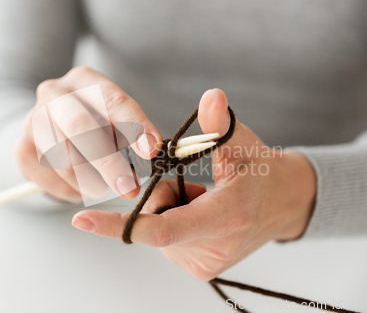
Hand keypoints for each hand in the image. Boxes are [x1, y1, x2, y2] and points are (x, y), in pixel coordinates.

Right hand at [15, 66, 162, 201]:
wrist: (49, 124)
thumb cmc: (95, 122)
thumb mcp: (115, 117)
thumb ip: (131, 131)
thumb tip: (151, 150)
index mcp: (83, 79)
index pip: (111, 99)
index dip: (133, 125)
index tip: (151, 150)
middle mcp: (53, 94)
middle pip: (80, 126)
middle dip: (108, 162)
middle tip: (129, 188)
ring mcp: (32, 121)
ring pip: (65, 160)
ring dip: (92, 182)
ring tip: (106, 188)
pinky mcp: (21, 150)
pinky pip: (53, 179)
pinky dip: (74, 191)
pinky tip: (82, 186)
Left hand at [71, 88, 316, 279]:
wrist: (284, 205)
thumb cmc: (262, 171)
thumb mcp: (243, 143)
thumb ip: (219, 124)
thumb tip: (211, 96)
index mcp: (227, 216)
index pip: (162, 228)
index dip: (120, 225)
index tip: (82, 219)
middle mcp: (213, 249)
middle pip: (156, 222)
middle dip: (160, 197)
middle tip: (193, 183)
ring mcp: (206, 264)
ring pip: (159, 232)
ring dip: (169, 210)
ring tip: (202, 198)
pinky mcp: (201, 269)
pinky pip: (168, 242)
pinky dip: (175, 223)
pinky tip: (199, 213)